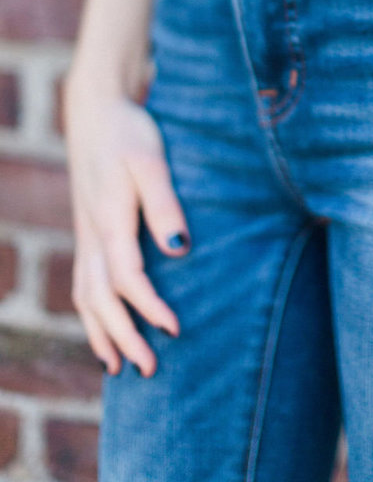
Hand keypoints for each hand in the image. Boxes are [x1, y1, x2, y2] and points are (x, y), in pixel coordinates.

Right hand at [66, 88, 189, 376]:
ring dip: (101, 332)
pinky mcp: (87, 232)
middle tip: (149, 370)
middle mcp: (92, 234)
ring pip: (85, 296)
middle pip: (100, 299)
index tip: (174, 329)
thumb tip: (179, 249)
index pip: (127, 278)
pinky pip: (83, 283)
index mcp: (109, 219)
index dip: (149, 308)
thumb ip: (165, 204)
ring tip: (120, 366)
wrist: (96, 112)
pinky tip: (103, 328)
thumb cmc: (129, 132)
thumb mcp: (151, 160)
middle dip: (123, 336)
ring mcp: (85, 235)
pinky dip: (90, 313)